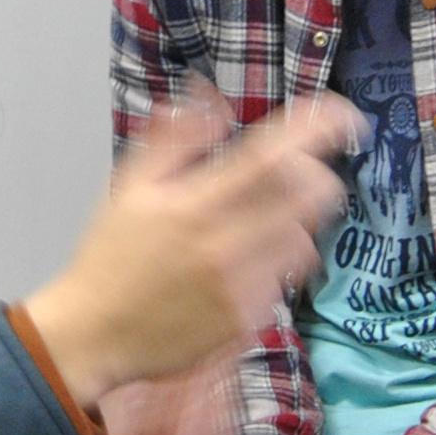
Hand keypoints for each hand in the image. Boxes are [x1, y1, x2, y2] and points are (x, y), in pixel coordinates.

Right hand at [18, 92, 361, 402]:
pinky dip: (275, 266)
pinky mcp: (247, 321)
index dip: (315, 130)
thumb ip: (174, 140)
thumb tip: (210, 99)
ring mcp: (240, 287)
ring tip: (262, 226)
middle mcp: (224, 245)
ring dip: (296, 224)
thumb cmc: (110, 258)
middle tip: (307, 174)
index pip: (269, 156)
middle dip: (320, 177)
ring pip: (304, 241)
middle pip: (307, 198)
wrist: (94, 334)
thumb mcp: (130, 187)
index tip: (341, 114)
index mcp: (194, 204)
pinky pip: (284, 281)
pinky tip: (242, 266)